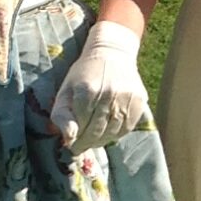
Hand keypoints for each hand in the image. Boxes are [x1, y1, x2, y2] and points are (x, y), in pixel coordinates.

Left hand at [50, 18, 147, 150]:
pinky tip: (108, 131)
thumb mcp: (66, 90)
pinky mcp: (139, 101)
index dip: (75, 140)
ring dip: (101, 141)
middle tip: (81, 147)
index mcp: (86, 91)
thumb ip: (62, 116)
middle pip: (96, 132)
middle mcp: (108, 94)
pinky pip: (126, 128)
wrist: (112, 53)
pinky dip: (116, 134)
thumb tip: (69, 139)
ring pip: (112, 133)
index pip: (80, 127)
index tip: (71, 145)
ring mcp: (126, 98)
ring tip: (94, 140)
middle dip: (86, 143)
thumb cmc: (84, 74)